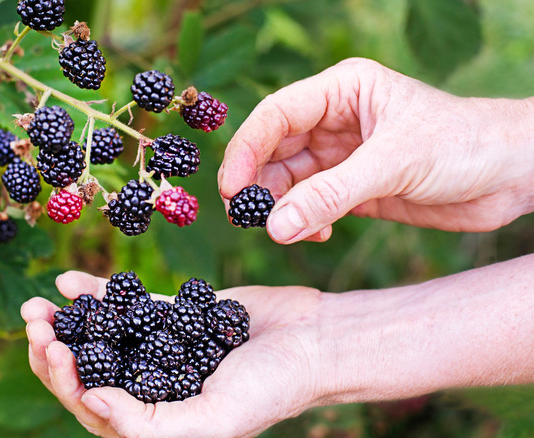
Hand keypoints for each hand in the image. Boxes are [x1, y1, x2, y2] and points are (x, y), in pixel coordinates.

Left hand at [20, 271, 327, 437]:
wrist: (312, 340)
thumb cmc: (271, 389)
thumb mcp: (213, 420)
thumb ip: (149, 425)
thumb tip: (91, 403)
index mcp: (153, 422)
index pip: (92, 406)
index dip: (63, 381)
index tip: (50, 348)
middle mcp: (148, 386)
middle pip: (86, 372)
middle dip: (53, 350)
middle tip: (32, 322)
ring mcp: (157, 348)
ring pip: (98, 338)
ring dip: (65, 323)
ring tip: (36, 305)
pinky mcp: (170, 314)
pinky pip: (124, 304)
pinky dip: (96, 293)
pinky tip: (69, 281)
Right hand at [218, 57, 533, 243]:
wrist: (513, 174)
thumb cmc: (465, 143)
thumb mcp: (394, 163)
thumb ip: (331, 195)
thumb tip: (275, 226)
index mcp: (341, 91)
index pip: (276, 116)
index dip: (246, 150)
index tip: (232, 188)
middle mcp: (334, 121)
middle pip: (273, 151)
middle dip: (257, 184)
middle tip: (246, 217)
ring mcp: (341, 157)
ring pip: (288, 182)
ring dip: (279, 209)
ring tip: (284, 230)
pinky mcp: (352, 191)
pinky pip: (310, 207)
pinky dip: (304, 223)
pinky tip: (317, 234)